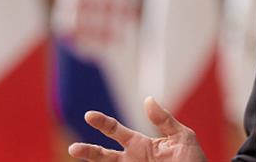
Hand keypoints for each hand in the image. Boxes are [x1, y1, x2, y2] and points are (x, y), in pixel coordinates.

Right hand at [68, 97, 207, 161]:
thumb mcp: (183, 138)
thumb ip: (165, 121)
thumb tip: (147, 100)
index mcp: (140, 145)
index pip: (116, 131)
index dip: (102, 123)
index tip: (89, 116)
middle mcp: (132, 160)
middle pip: (104, 155)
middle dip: (88, 152)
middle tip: (73, 148)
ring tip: (78, 156)